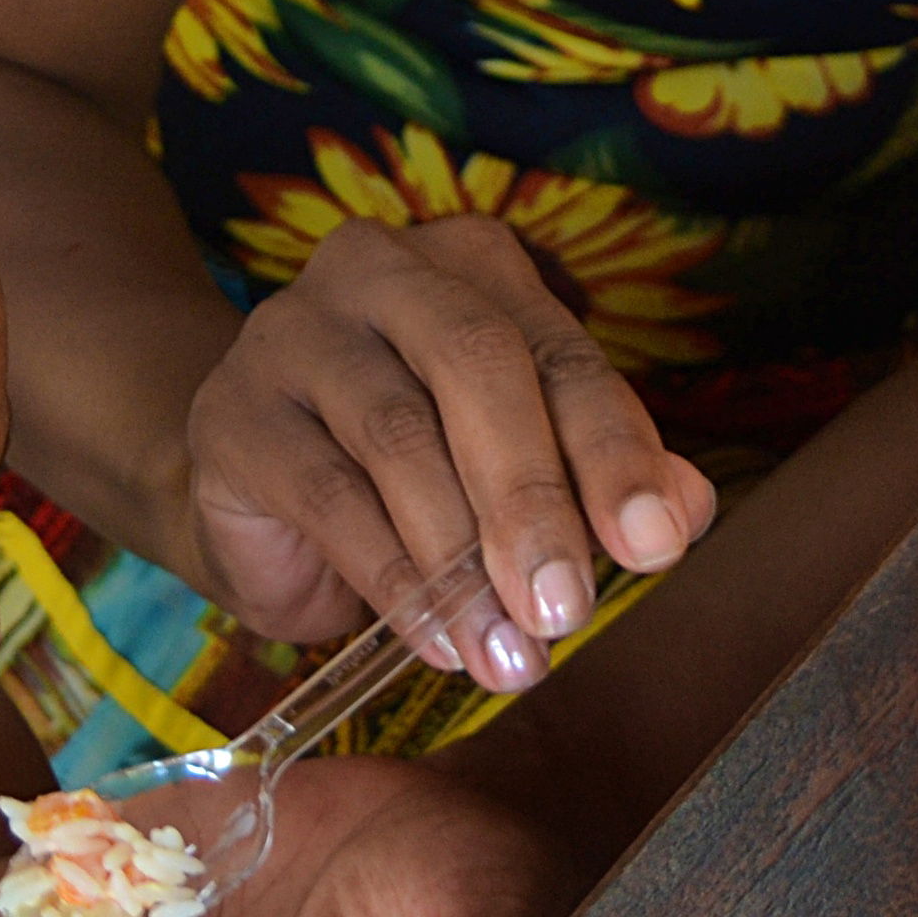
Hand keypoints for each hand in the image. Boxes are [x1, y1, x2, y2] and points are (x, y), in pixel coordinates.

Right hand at [184, 216, 715, 680]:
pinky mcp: (232, 412)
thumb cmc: (411, 469)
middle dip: (533, 497)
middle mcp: (378, 270)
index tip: (656, 546)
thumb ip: (602, 475)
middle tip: (567, 608)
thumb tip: (685, 512)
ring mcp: (292, 333)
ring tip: (508, 652)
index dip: (616, 450)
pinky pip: (329, 497)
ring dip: (463, 562)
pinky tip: (441, 641)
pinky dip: (395, 581)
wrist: (255, 491)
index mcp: (470, 264)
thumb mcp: (517, 466)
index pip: (560, 351)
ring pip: (399, 437)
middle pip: (476, 364)